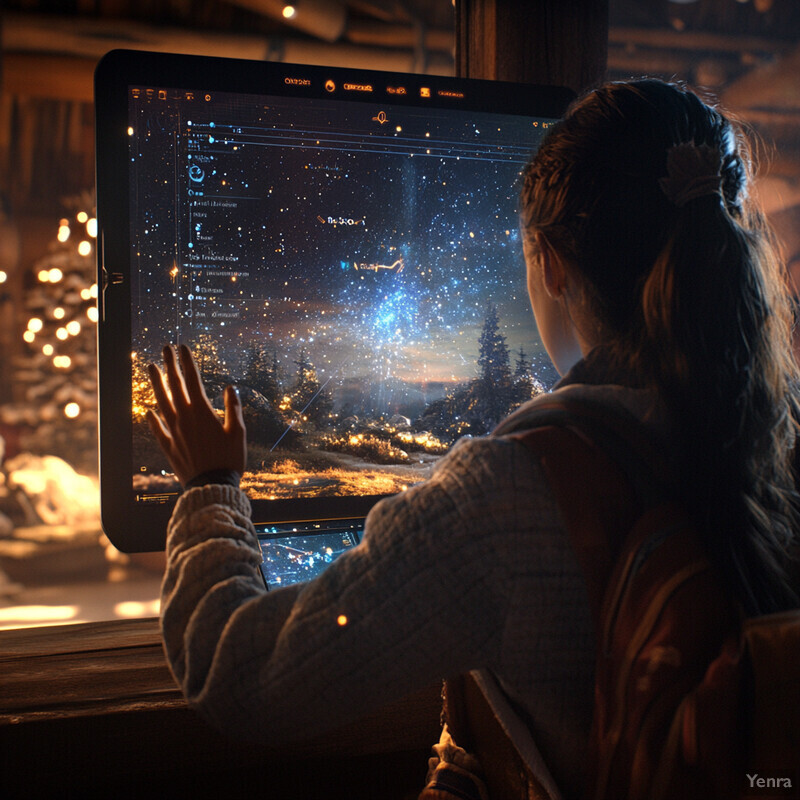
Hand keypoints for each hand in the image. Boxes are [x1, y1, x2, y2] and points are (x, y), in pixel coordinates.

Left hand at [146, 344, 246, 485]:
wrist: (211, 486)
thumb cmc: (229, 460)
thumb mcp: (238, 432)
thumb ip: (233, 408)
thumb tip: (230, 389)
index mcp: (202, 411)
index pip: (192, 379)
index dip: (187, 362)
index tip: (182, 347)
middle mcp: (184, 417)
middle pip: (174, 386)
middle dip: (170, 365)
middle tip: (165, 349)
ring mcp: (174, 431)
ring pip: (161, 402)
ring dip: (156, 384)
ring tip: (151, 368)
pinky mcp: (169, 446)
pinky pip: (157, 429)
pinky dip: (152, 418)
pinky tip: (148, 411)